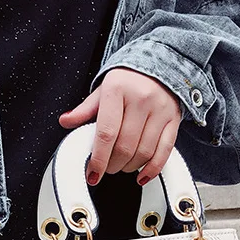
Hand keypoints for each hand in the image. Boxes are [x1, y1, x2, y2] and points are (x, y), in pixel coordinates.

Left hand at [58, 68, 181, 185]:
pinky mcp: (174, 119)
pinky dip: (152, 168)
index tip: (93, 173)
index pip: (106, 133)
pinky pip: (165, 151)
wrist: (158, 63)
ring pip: (144, 152)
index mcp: (117, 89)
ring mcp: (160, 109)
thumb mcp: (103, 91)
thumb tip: (65, 121)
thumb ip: (84, 110)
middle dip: (112, 165)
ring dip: (129, 167)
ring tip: (121, 166)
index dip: (99, 159)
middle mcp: (141, 98)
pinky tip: (142, 176)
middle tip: (106, 168)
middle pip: (125, 146)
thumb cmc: (127, 81)